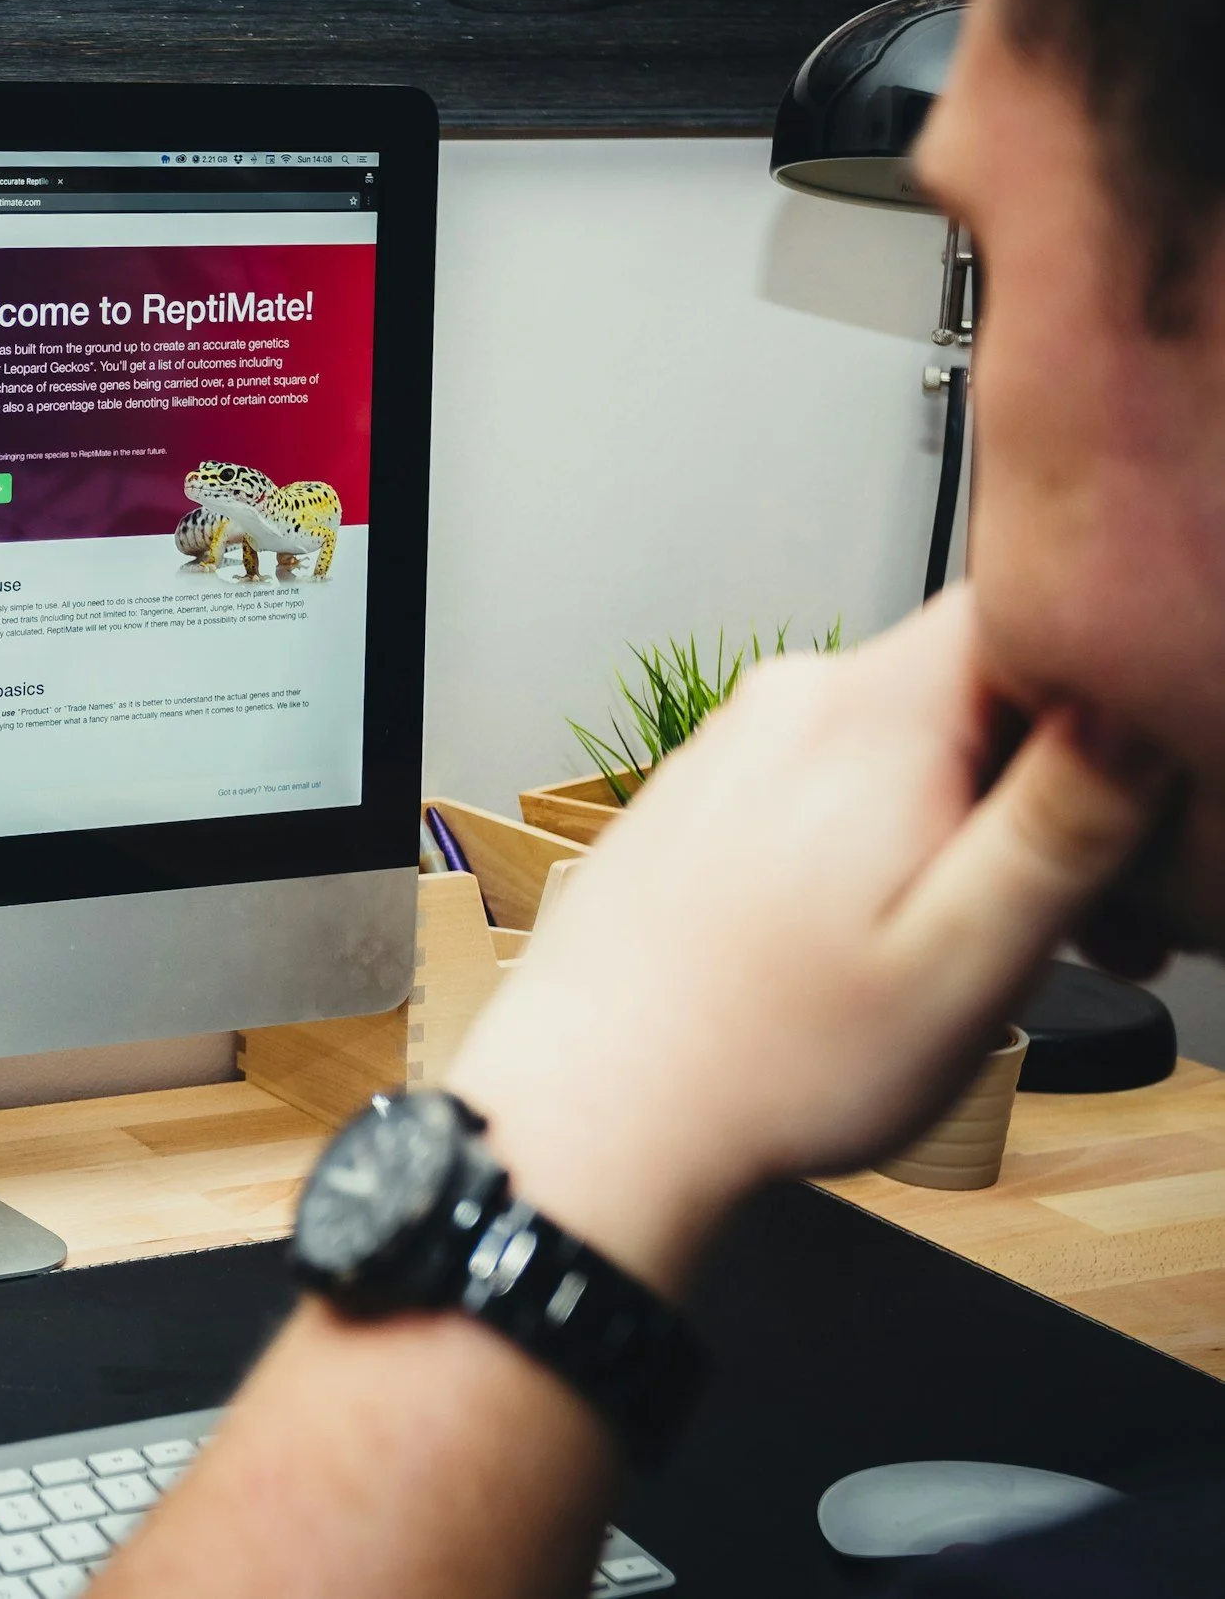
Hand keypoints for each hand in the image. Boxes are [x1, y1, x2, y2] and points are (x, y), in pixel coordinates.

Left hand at [445, 588, 1172, 1294]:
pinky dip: (887, 844)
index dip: (1111, 694)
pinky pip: (829, 784)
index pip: (1030, 615)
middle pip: (975, 689)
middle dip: (1053, 791)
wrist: (591, 1115)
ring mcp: (736, 745)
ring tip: (988, 954)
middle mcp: (792, 702)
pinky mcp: (704, 796)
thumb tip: (1138, 703)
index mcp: (869, 715)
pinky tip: (887, 942)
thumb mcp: (968, 957)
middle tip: (1105, 924)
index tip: (1137, 806)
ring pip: (906, 744)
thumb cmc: (768, 1063)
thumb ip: (1066, 822)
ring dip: (973, 829)